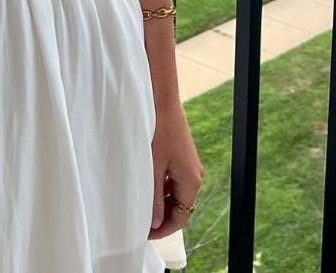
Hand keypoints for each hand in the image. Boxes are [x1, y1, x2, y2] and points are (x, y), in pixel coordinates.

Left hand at [148, 102, 202, 241]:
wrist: (163, 102)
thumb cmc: (158, 131)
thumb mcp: (153, 168)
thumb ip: (154, 197)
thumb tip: (155, 222)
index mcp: (191, 181)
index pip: (182, 217)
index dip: (165, 229)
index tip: (147, 234)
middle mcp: (194, 175)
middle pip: (180, 206)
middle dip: (162, 216)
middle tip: (141, 223)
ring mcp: (188, 165)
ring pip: (175, 193)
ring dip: (160, 202)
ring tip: (141, 206)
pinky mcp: (181, 157)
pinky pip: (173, 180)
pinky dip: (161, 188)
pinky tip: (146, 187)